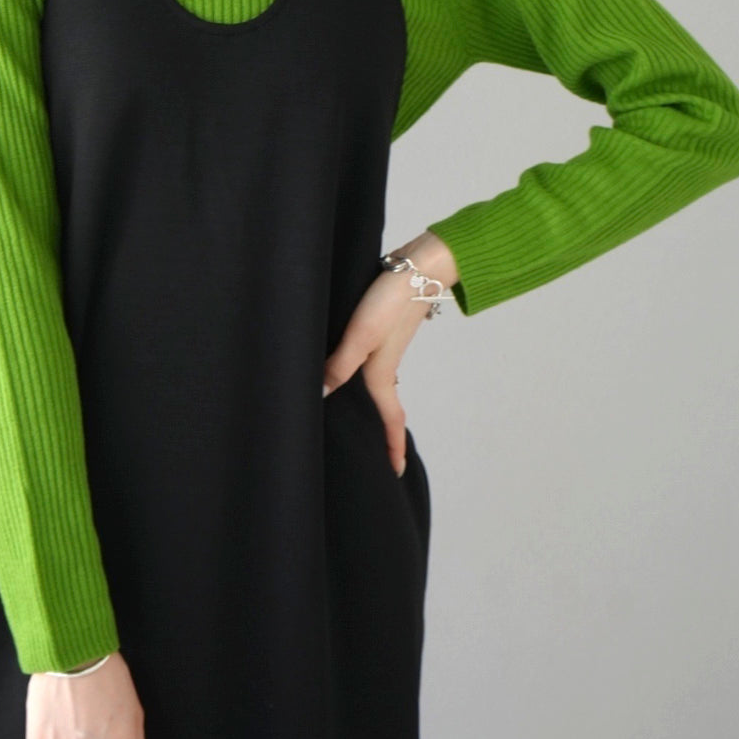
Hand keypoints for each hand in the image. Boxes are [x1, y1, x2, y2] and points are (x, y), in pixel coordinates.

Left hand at [323, 265, 429, 476]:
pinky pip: (370, 362)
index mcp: (380, 372)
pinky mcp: (380, 327)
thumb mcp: (361, 335)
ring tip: (358, 416)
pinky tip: (346, 366)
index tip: (395, 472)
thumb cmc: (390, 301)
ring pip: (376, 383)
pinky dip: (362, 375)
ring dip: (371, 403)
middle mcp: (383, 363)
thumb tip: (319, 396)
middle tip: (376, 454)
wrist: (418, 265)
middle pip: (383, 406)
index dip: (391, 446)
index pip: (389, 419)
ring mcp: (383, 346)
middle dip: (381, 432)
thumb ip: (339, 365)